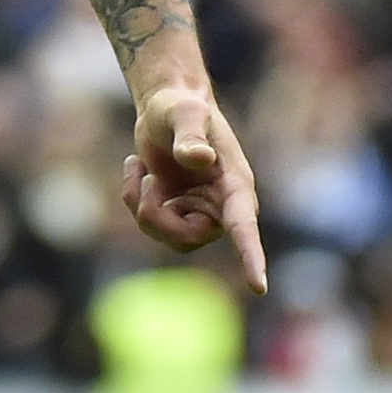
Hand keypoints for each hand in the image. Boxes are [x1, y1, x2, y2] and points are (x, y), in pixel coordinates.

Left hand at [123, 83, 266, 294]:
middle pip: (187, 238)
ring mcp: (197, 213)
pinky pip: (149, 224)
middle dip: (157, 217)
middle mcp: (220, 206)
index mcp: (235, 184)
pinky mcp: (175, 214)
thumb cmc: (181, 107)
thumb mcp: (184, 113)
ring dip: (142, 205)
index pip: (244, 226)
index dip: (251, 256)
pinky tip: (136, 168)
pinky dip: (132, 197)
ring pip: (166, 236)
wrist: (165, 109)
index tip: (259, 286)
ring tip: (140, 169)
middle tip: (146, 182)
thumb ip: (191, 135)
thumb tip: (200, 159)